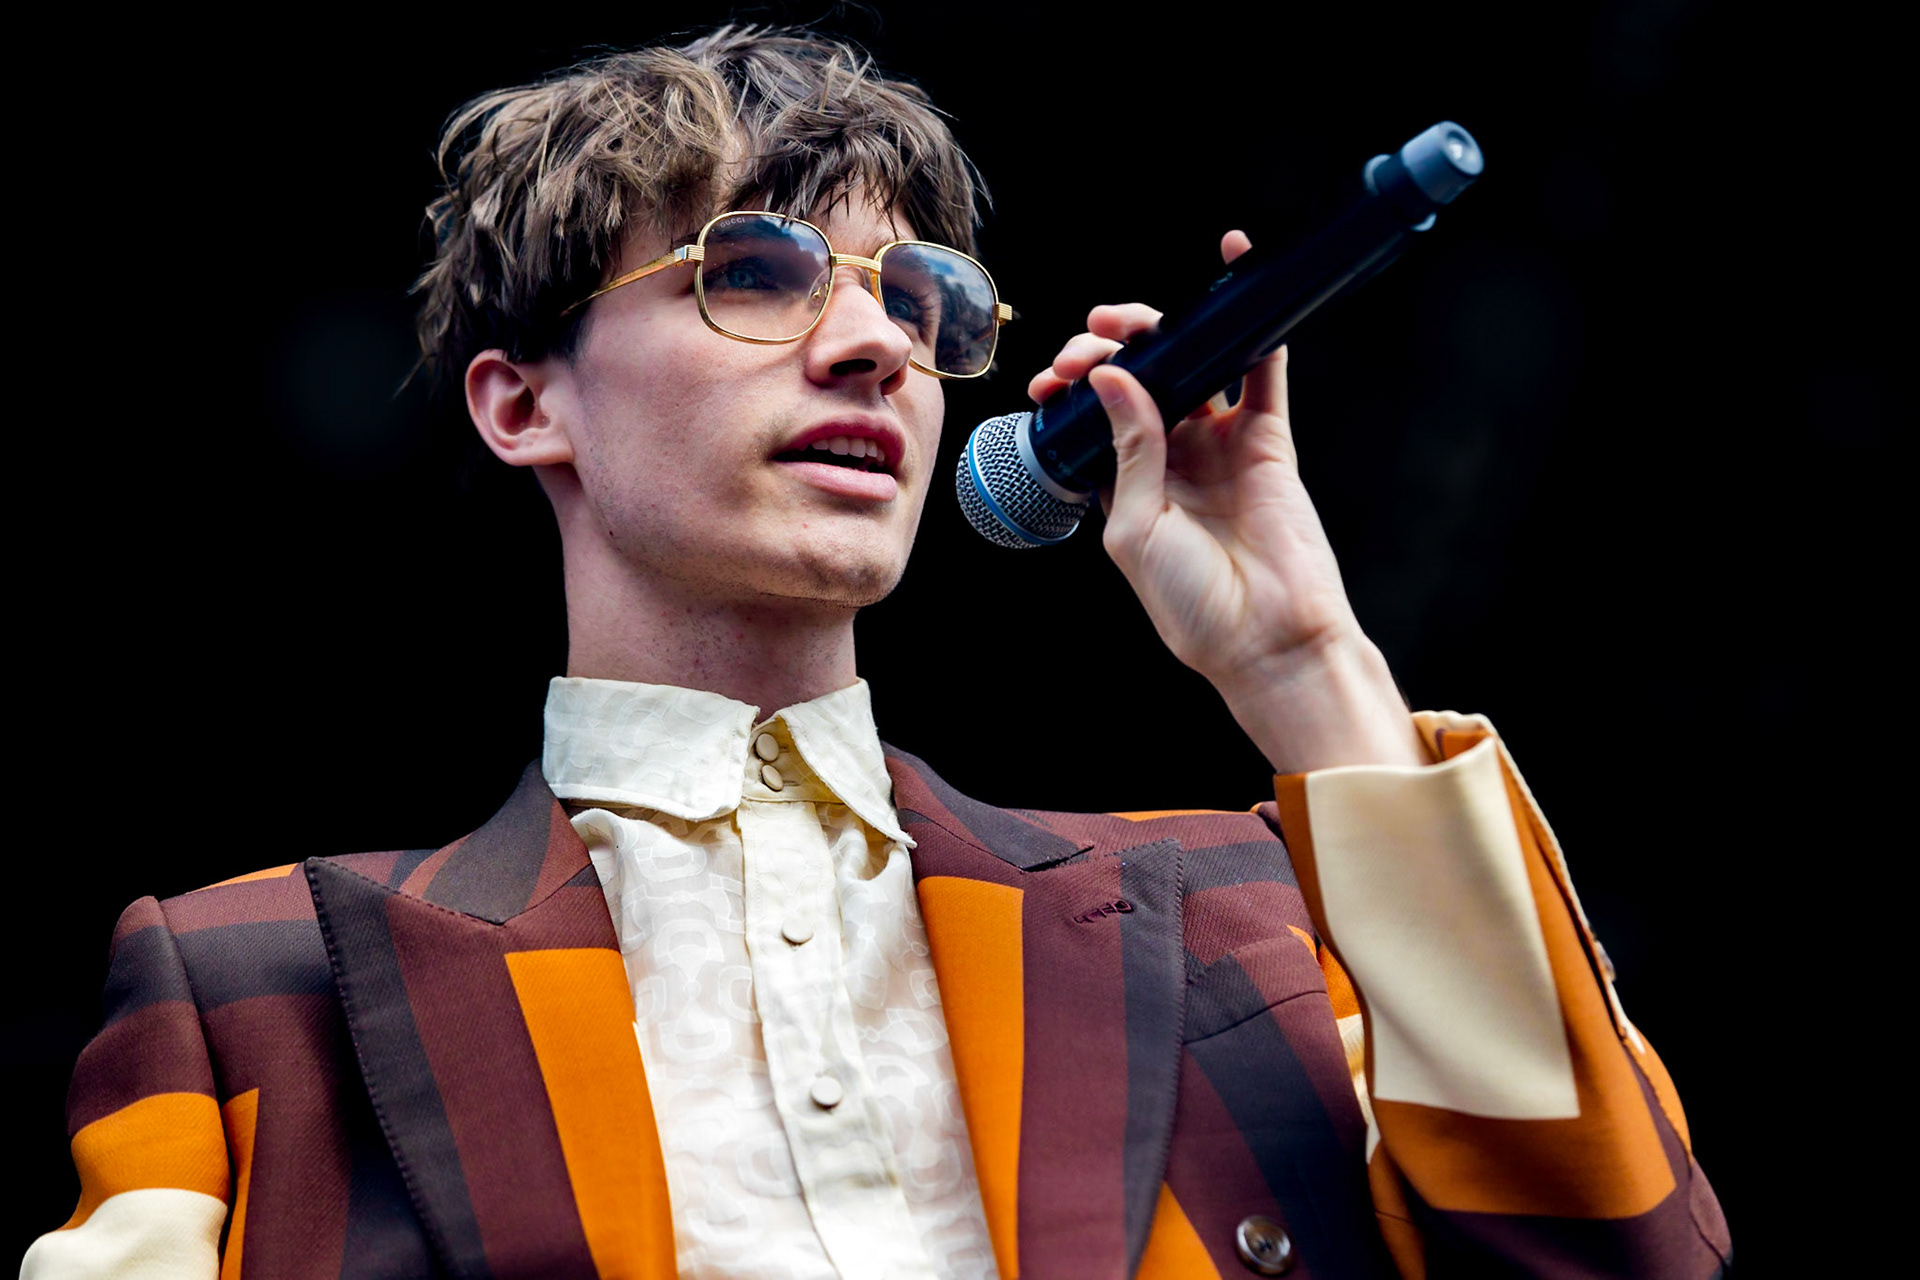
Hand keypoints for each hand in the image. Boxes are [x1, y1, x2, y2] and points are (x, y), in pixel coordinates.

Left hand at [1028, 232, 1425, 771]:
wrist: (1266, 639)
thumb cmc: (1192, 605)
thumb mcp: (1134, 528)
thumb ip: (1128, 450)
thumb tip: (1111, 376)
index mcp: (1128, 484)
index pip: (1097, 414)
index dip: (1075, 385)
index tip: (1055, 376)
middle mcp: (1172, 458)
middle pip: (1139, 379)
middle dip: (1107, 349)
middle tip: (1090, 342)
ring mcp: (1219, 445)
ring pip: (1190, 365)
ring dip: (1161, 329)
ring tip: (1128, 320)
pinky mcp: (1266, 439)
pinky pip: (1259, 371)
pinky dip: (1250, 325)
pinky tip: (1234, 277)